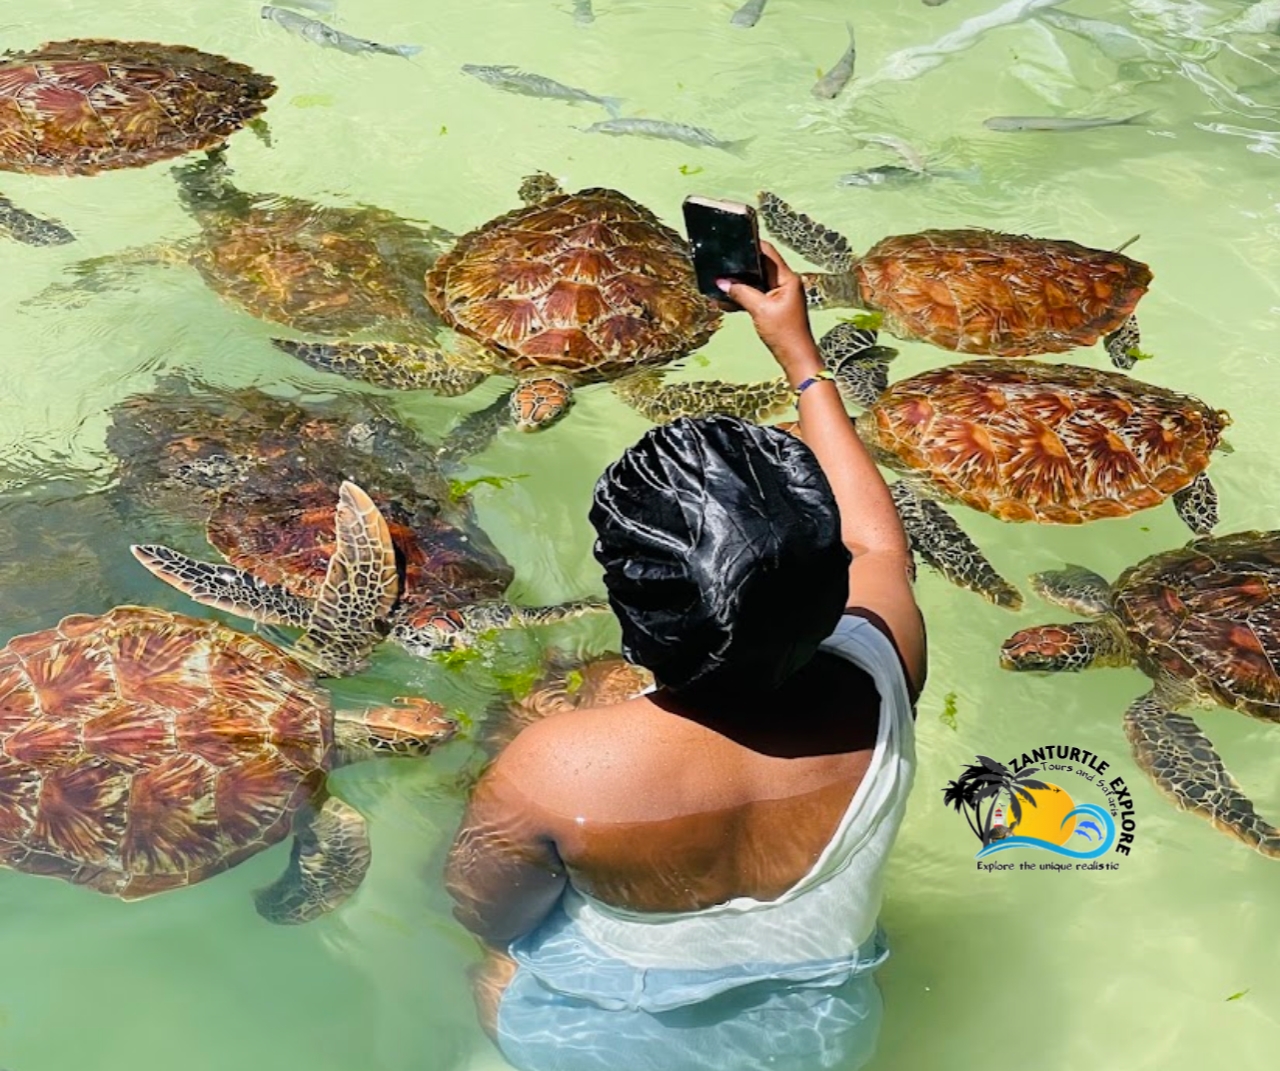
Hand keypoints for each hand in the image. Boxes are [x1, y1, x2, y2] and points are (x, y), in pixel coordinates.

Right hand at [717, 242, 819, 379]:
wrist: (796, 357)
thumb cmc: (784, 333)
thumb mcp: (760, 310)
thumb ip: (741, 293)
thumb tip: (722, 282)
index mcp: (787, 278)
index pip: (768, 253)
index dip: (751, 245)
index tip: (733, 242)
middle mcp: (785, 283)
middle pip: (760, 267)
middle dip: (740, 267)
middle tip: (721, 264)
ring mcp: (780, 295)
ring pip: (755, 282)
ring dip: (738, 284)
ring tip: (719, 284)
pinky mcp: (774, 306)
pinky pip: (755, 296)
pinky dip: (742, 297)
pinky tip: (725, 301)